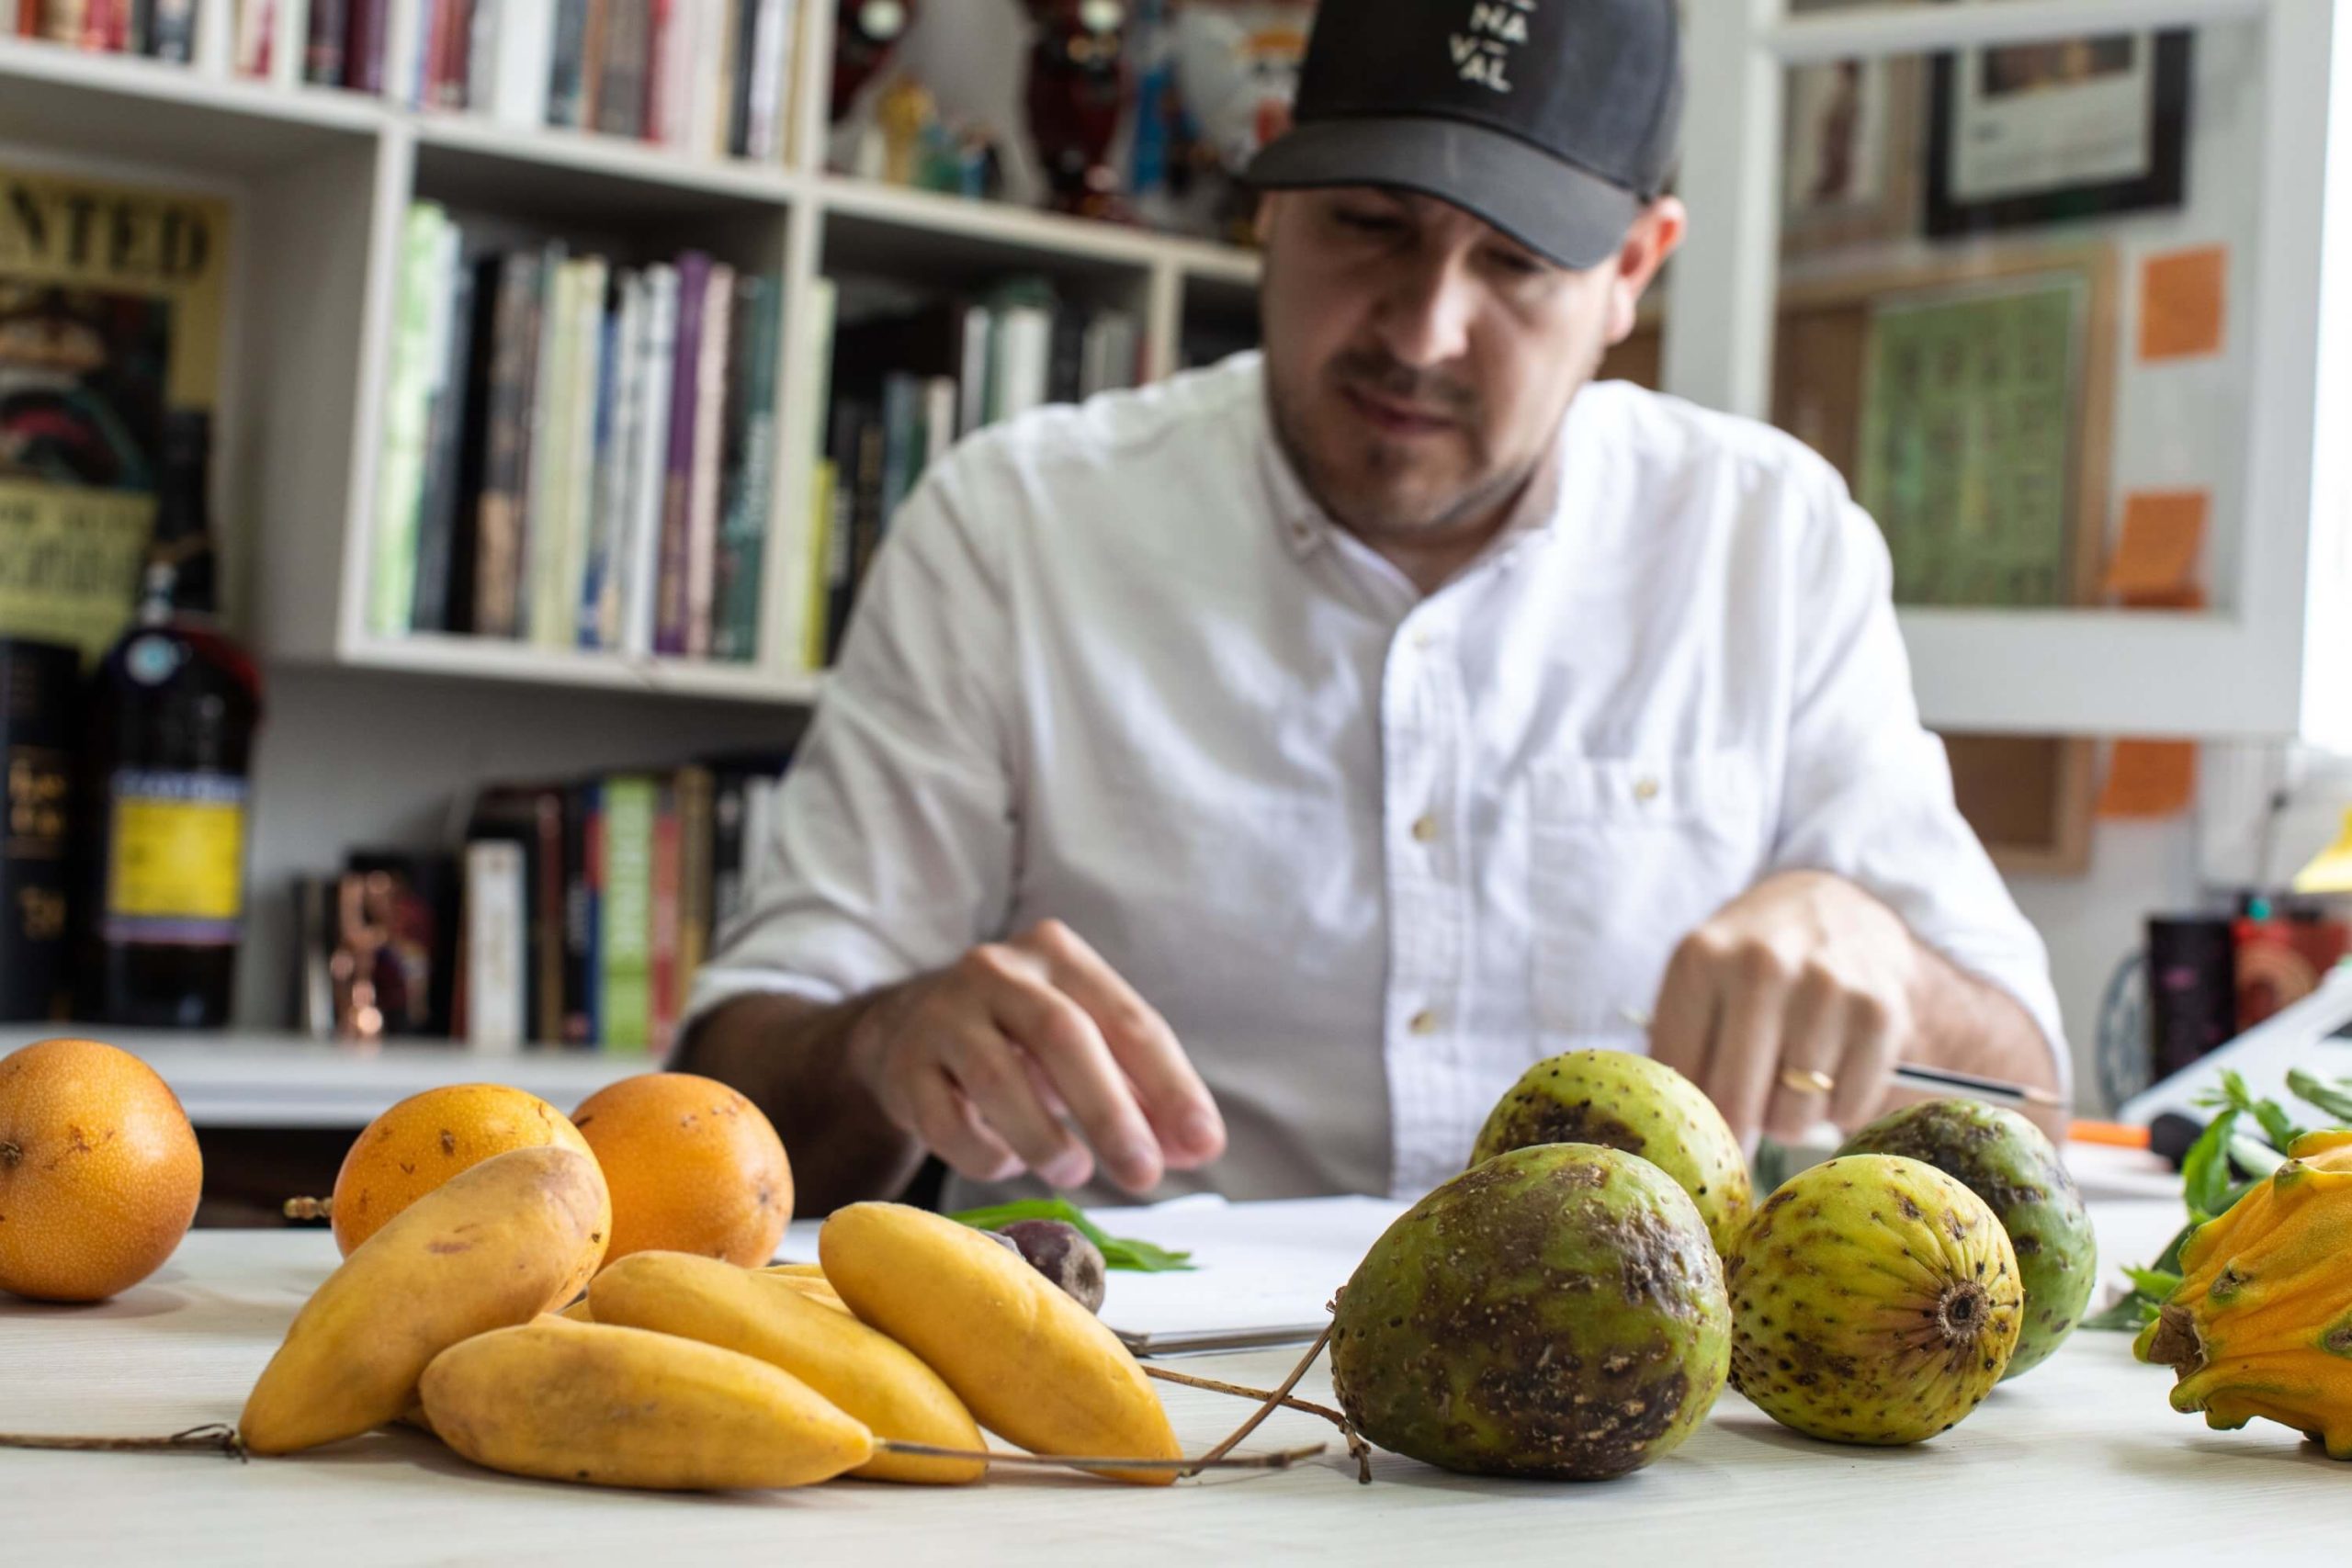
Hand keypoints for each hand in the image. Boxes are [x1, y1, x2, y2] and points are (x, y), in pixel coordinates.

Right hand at [845, 919, 1226, 1193]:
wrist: (908, 1029)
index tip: (1203, 1145)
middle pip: (1063, 1036)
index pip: (1129, 1019)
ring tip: (1074, 1172)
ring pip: (997, 1077)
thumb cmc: (1021, 1041)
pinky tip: (1007, 1160)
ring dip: (1045, 1137)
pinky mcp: (904, 1065)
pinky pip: (945, 1118)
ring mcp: (943, 1014)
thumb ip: (1143, 1092)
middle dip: (1110, 1112)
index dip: (1171, 1085)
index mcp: (1059, 956)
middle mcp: (998, 970)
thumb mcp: (1087, 1047)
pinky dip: (985, 1152)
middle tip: (1143, 1175)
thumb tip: (1197, 1148)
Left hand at [1647, 871, 1919, 1144]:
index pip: (1677, 1074)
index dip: (1685, 1113)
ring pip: (1793, 1114)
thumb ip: (1677, 1045)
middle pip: (1734, 1101)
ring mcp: (1825, 987)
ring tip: (1787, 1081)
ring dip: (1788, 1118)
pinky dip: (1839, 1109)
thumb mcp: (1698, 978)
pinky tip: (1831, 1070)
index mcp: (1700, 958)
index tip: (1696, 1125)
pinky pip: (1847, 1109)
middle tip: (1742, 1119)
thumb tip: (1679, 1127)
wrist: (1833, 906)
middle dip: (1736, 1128)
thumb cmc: (1750, 961)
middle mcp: (1762, 965)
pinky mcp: (1878, 1013)